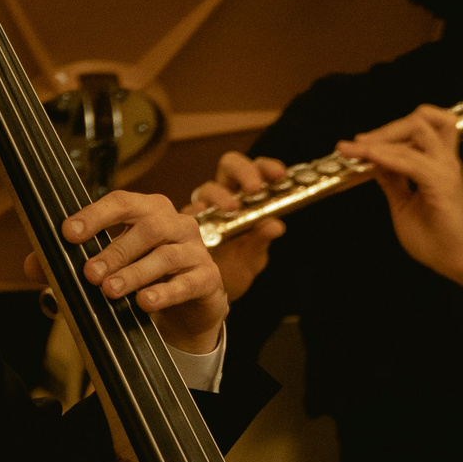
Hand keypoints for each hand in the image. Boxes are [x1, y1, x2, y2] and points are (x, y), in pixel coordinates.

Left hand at [19, 189, 228, 355]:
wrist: (189, 304)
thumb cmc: (145, 275)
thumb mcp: (108, 267)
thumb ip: (69, 264)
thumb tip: (32, 265)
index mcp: (148, 210)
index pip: (121, 202)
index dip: (94, 216)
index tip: (68, 233)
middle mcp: (175, 223)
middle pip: (146, 228)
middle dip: (114, 251)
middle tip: (89, 274)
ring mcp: (195, 250)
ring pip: (166, 256)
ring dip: (135, 273)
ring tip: (111, 291)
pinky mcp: (208, 278)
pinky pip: (188, 283)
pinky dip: (165, 292)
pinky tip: (145, 302)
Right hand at [190, 152, 291, 300]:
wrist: (208, 295)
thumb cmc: (233, 272)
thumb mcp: (251, 260)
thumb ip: (261, 242)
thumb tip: (276, 225)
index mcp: (247, 200)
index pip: (257, 171)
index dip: (267, 167)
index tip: (279, 175)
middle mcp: (224, 198)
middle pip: (230, 166)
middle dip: (243, 171)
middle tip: (254, 188)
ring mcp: (203, 211)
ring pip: (208, 189)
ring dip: (221, 195)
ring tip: (232, 209)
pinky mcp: (183, 225)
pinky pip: (186, 212)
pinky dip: (195, 211)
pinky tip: (202, 216)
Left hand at [340, 104, 462, 284]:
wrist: (456, 262)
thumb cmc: (437, 239)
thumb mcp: (403, 204)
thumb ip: (392, 181)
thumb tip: (374, 163)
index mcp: (438, 164)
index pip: (416, 129)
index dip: (385, 132)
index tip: (355, 144)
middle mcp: (444, 161)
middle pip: (420, 119)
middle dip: (385, 128)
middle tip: (357, 143)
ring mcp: (445, 170)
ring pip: (417, 130)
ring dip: (382, 138)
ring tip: (358, 149)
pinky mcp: (442, 185)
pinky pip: (412, 161)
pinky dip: (387, 156)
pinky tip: (369, 159)